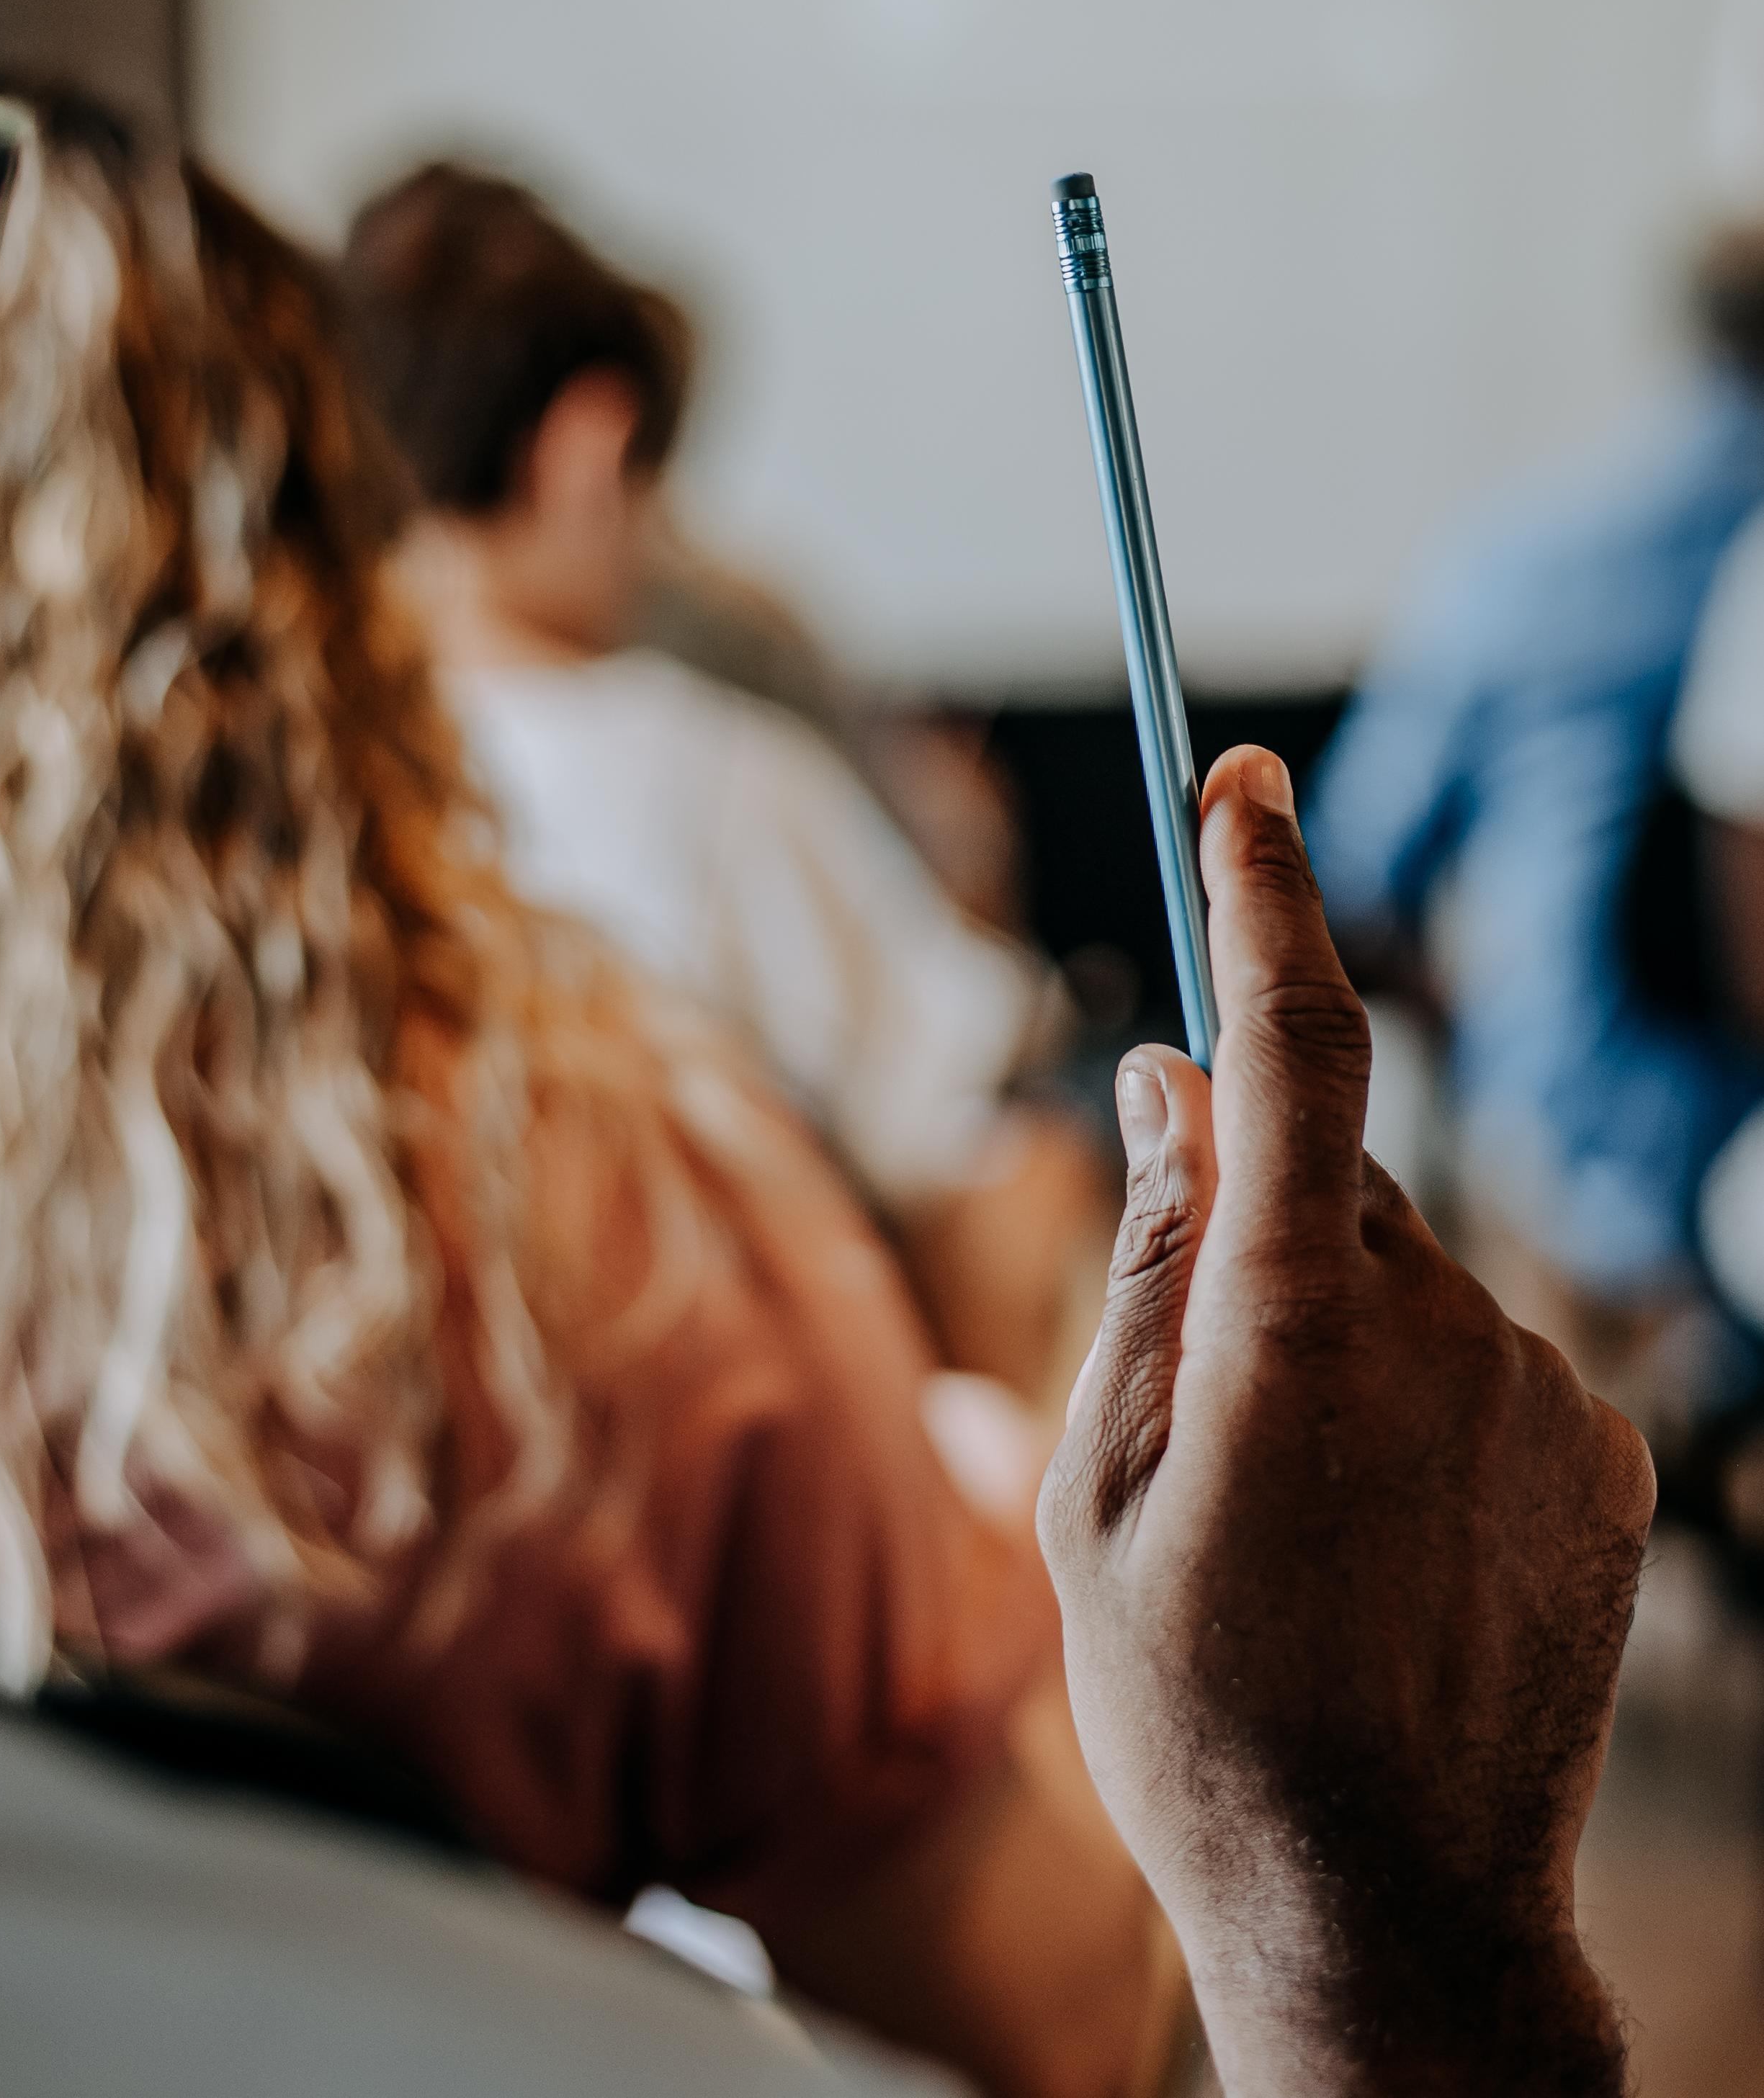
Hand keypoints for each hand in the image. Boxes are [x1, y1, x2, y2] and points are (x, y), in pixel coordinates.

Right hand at [1036, 749, 1654, 2097]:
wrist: (1392, 1918)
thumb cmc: (1195, 1709)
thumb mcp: (1097, 1487)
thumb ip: (1143, 1261)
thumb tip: (1164, 1085)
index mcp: (1294, 1330)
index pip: (1293, 1050)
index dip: (1264, 896)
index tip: (1243, 780)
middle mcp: (1446, 1329)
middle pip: (1325, 1180)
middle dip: (1246, 1228)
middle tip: (1188, 1412)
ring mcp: (1543, 1393)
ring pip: (1396, 1272)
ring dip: (1325, 1334)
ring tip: (1285, 1519)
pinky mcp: (1602, 1454)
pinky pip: (1476, 1354)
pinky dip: (1411, 1398)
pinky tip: (1376, 1540)